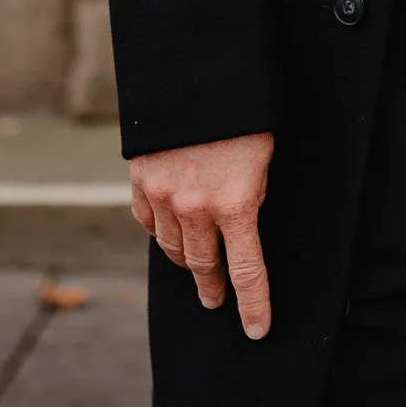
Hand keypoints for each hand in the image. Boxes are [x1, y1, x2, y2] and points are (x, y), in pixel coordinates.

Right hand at [129, 132, 274, 339]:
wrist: (198, 77)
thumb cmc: (245, 115)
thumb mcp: (264, 157)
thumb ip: (251, 195)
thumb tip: (241, 222)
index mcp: (235, 204)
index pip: (247, 270)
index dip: (253, 303)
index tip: (258, 329)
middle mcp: (195, 208)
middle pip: (203, 265)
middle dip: (214, 286)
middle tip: (217, 301)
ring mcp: (163, 196)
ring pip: (172, 248)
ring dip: (186, 264)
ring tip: (196, 273)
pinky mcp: (141, 182)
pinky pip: (147, 222)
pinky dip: (158, 234)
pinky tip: (167, 238)